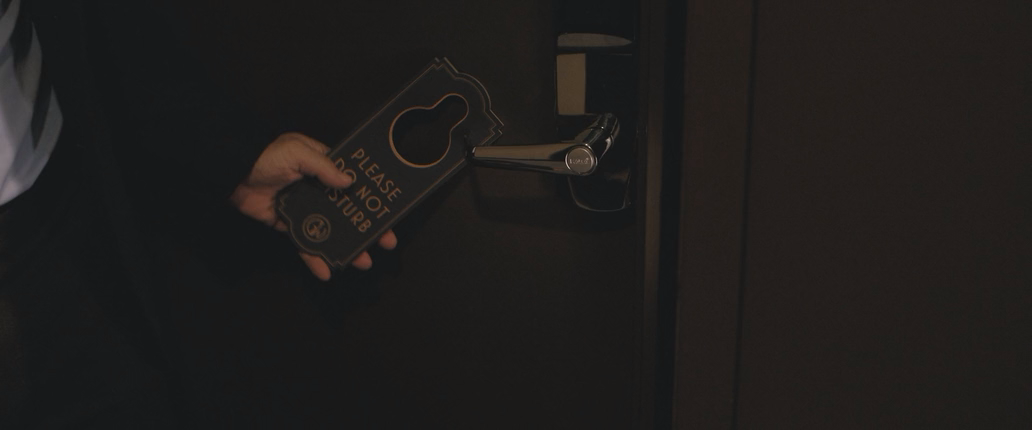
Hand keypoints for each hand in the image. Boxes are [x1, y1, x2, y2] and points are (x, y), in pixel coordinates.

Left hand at [230, 132, 396, 279]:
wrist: (233, 174)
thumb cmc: (266, 156)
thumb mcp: (298, 151)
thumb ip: (323, 166)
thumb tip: (348, 181)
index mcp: (323, 168)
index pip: (353, 184)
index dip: (372, 199)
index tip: (389, 212)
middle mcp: (318, 190)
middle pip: (349, 212)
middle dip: (368, 228)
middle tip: (385, 242)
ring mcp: (306, 209)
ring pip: (332, 231)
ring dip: (348, 247)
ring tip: (364, 261)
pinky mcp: (290, 226)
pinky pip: (306, 244)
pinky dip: (315, 258)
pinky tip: (327, 271)